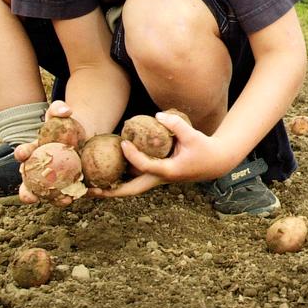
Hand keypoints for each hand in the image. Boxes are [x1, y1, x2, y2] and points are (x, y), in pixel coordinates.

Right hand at [16, 100, 77, 206]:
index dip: (21, 153)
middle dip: (26, 192)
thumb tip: (66, 110)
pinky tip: (82, 196)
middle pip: (29, 183)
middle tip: (29, 195)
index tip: (22, 153)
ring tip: (64, 201)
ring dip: (54, 200)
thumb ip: (58, 108)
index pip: (23, 153)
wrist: (85, 135)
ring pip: (49, 194)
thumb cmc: (68, 124)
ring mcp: (53, 180)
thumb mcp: (61, 114)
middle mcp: (38, 170)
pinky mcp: (69, 184)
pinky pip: (70, 192)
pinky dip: (76, 195)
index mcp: (33, 152)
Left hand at [89, 111, 236, 198]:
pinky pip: (137, 178)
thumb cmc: (205, 148)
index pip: (146, 166)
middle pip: (132, 190)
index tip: (123, 144)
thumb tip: (157, 115)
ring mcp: (158, 179)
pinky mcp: (158, 174)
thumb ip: (176, 124)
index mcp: (169, 171)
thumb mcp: (193, 135)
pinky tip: (109, 170)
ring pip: (132, 186)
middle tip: (92, 190)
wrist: (216, 162)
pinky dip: (123, 177)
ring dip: (114, 186)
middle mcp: (161, 179)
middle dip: (111, 191)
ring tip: (92, 184)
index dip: (133, 156)